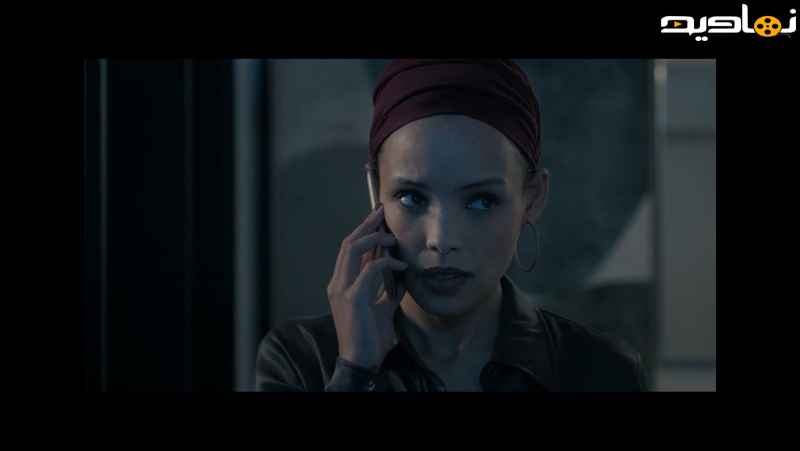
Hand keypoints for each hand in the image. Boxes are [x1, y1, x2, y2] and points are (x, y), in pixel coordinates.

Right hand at [326, 204, 407, 369]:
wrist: (361, 360)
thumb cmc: (370, 337)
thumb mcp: (382, 307)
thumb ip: (389, 289)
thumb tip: (402, 275)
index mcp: (341, 284)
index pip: (350, 250)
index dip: (364, 231)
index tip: (378, 218)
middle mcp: (337, 283)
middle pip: (348, 242)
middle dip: (366, 225)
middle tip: (382, 213)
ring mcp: (342, 289)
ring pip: (351, 248)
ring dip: (372, 238)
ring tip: (391, 238)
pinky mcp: (352, 297)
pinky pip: (370, 269)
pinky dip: (387, 263)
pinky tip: (401, 266)